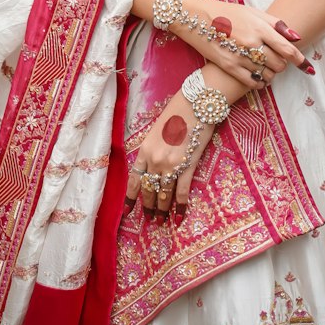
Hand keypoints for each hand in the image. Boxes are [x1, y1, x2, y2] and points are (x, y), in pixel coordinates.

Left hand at [121, 91, 213, 224]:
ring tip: (161, 222)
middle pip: (148, 190)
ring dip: (162, 210)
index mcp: (145, 150)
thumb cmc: (177, 111)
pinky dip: (179, 207)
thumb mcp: (157, 129)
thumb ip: (153, 148)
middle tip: (150, 219)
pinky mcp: (188, 166)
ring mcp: (171, 164)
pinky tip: (178, 218)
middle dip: (148, 207)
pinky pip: (181, 192)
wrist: (196, 103)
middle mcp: (155, 160)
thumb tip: (152, 165)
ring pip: (163, 194)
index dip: (131, 198)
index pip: (134, 179)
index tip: (128, 212)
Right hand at [176, 0, 312, 90]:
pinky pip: (253, 82)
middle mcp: (252, 42)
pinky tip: (258, 79)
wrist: (196, 17)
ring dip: (270, 74)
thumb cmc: (226, 13)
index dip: (299, 60)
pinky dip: (259, 83)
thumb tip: (296, 37)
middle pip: (279, 64)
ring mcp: (240, 55)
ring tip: (265, 68)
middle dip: (281, 65)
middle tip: (276, 61)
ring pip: (267, 74)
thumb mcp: (252, 12)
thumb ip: (275, 23)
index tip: (307, 67)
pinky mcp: (229, 66)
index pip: (287, 48)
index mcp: (260, 27)